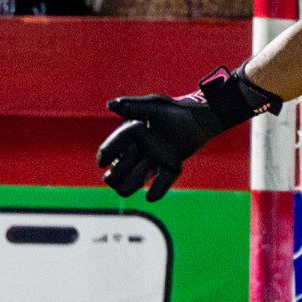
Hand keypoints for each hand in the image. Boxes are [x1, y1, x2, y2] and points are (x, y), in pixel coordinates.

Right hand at [96, 91, 225, 201]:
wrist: (200, 117)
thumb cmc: (175, 109)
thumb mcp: (154, 105)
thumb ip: (134, 107)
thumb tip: (110, 105)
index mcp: (132, 134)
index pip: (112, 148)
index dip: (106, 154)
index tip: (102, 162)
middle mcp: (140, 149)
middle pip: (119, 170)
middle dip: (117, 174)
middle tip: (118, 174)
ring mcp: (154, 159)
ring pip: (135, 180)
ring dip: (131, 184)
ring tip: (131, 186)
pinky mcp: (170, 166)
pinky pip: (161, 182)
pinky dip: (156, 191)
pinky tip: (151, 196)